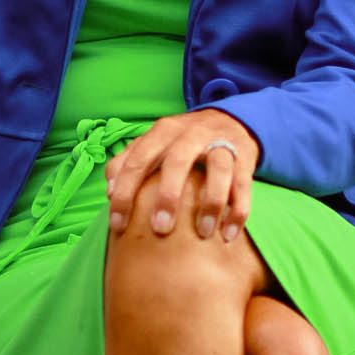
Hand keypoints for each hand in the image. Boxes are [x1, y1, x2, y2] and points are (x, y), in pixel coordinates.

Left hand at [105, 109, 259, 242]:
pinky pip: (243, 184)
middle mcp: (191, 134)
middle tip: (160, 230)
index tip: (118, 225)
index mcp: (163, 132)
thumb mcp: (154, 142)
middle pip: (178, 162)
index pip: (138, 160)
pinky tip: (228, 234)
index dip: (125, 192)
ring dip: (211, 203)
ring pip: (218, 170)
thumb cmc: (182, 141)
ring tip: (204, 233)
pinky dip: (238, 210)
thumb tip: (109, 191)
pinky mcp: (244, 157)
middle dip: (168, 196)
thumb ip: (128, 161)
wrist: (230, 120)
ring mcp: (221, 143)